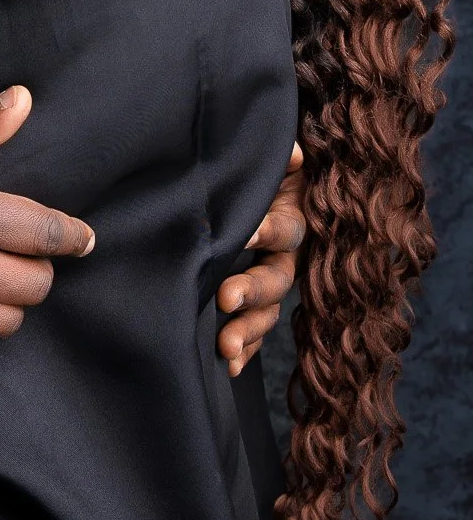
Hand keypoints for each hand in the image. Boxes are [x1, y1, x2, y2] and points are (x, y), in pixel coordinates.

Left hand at [216, 142, 304, 375]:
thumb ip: (283, 159)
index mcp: (292, 220)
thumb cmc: (263, 174)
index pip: (286, 229)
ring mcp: (273, 284)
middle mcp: (287, 257)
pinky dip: (244, 350)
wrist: (259, 188)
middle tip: (226, 298)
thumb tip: (293, 153)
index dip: (268, 231)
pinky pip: (255, 331)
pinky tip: (227, 366)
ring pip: (267, 312)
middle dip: (252, 290)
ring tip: (225, 348)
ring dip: (247, 332)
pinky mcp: (257, 304)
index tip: (248, 234)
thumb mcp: (274, 163)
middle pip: (276, 279)